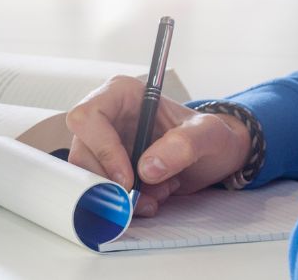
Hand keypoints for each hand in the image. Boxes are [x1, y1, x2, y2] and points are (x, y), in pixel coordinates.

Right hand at [21, 76, 251, 216]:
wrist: (215, 157)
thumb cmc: (211, 135)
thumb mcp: (209, 134)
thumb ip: (184, 145)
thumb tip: (148, 168)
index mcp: (121, 94)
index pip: (88, 117)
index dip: (102, 149)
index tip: (128, 178)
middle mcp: (106, 117)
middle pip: (82, 152)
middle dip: (110, 181)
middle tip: (142, 198)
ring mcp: (103, 144)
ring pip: (88, 176)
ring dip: (119, 195)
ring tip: (157, 197)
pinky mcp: (108, 168)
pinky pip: (100, 190)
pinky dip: (124, 202)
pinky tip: (153, 198)